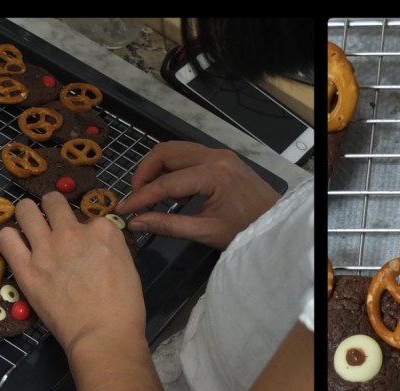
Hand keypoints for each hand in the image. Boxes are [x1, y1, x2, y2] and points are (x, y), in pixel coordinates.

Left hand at [0, 192, 145, 356]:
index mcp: (103, 230)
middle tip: (51, 220)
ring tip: (28, 223)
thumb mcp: (128, 266)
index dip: (85, 229)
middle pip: (54, 202)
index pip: (88, 216)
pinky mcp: (26, 268)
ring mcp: (46, 248)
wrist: (103, 335)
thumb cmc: (124, 308)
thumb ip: (109, 248)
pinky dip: (10, 238)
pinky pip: (6, 238)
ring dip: (27, 213)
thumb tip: (94, 247)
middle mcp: (73, 231)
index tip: (84, 243)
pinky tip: (15, 244)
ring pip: (25, 210)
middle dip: (52, 208)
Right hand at [116, 141, 280, 250]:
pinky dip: (175, 169)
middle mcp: (215, 156)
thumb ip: (168, 226)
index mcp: (213, 175)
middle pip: (166, 152)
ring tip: (154, 196)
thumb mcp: (205, 232)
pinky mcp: (223, 157)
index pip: (166, 182)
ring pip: (176, 150)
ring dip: (159, 169)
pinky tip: (178, 194)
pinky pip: (189, 155)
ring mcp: (220, 154)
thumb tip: (135, 223)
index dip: (140, 196)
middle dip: (145, 173)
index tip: (122, 209)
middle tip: (136, 198)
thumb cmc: (245, 230)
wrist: (276, 224)